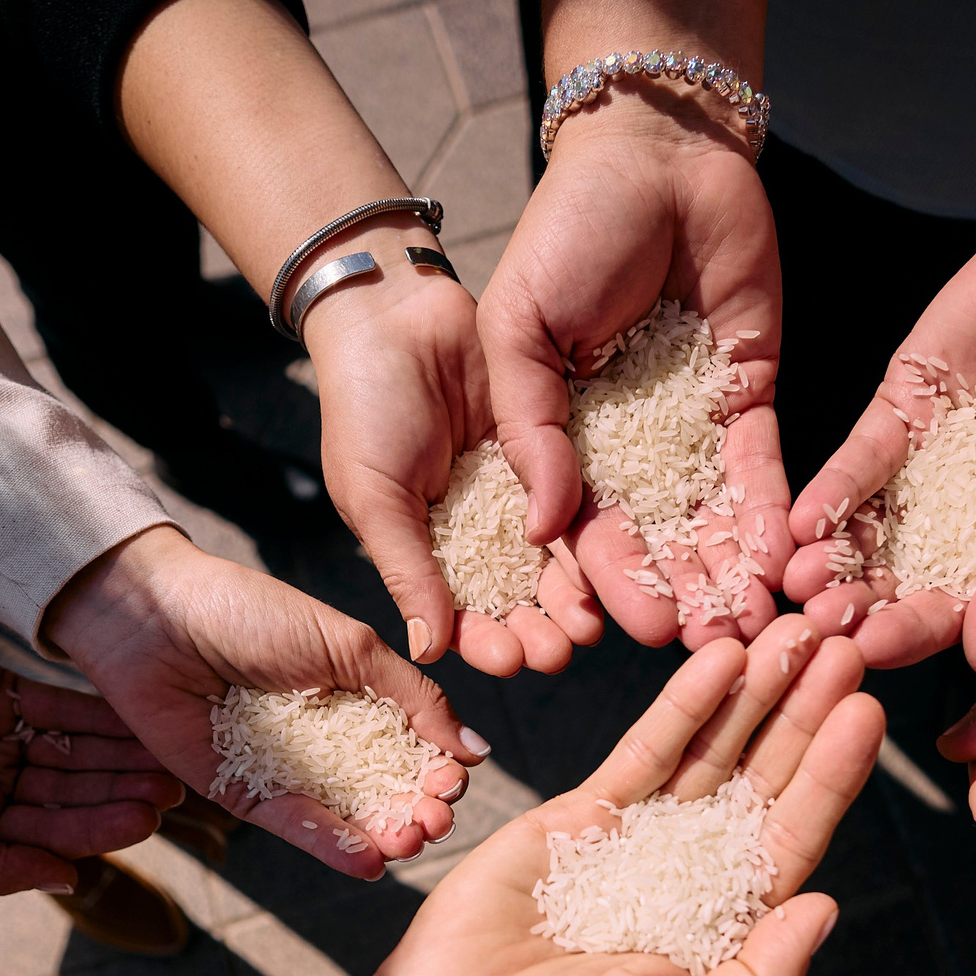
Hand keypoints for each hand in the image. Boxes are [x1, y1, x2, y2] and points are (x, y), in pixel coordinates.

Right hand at [0, 610, 183, 896]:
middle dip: (119, 790)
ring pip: (72, 751)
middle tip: (171, 785)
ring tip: (162, 752)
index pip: (50, 835)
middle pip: (71, 793)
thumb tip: (66, 882)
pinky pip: (53, 705)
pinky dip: (92, 711)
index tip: (146, 819)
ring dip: (116, 753)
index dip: (99, 827)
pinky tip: (131, 713)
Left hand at [42, 528, 487, 877]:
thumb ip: (413, 697)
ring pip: (346, 818)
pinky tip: (370, 859)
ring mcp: (286, 772)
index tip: (453, 782)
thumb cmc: (250, 612)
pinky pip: (293, 826)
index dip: (438, 772)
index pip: (413, 749)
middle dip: (419, 811)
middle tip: (435, 820)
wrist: (156, 615)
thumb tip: (475, 749)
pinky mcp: (242, 795)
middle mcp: (325, 743)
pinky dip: (333, 845)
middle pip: (386, 792)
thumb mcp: (348, 646)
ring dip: (385, 835)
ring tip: (410, 841)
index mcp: (356, 701)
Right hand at [305, 236, 602, 676]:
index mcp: (427, 548)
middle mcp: (477, 530)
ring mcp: (516, 492)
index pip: (461, 613)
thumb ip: (406, 569)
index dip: (486, 641)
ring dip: (571, 595)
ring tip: (591, 624)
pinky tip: (611, 561)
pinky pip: (577, 498)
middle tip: (561, 653)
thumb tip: (428, 652)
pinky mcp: (549, 450)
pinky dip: (592, 534)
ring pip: (551, 558)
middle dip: (537, 630)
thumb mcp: (375, 496)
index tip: (509, 660)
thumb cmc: (364, 408)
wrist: (395, 315)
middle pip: (516, 595)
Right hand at [361, 613, 883, 975]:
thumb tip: (828, 905)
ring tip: (798, 630)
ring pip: (711, 753)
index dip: (832, 776)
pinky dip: (685, 707)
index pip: (791, 839)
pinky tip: (723, 659)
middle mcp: (689, 879)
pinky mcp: (577, 815)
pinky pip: (644, 751)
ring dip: (755, 693)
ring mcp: (635, 840)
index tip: (867, 713)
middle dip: (805, 714)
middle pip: (762, 782)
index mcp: (723, 933)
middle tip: (847, 640)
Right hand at [479, 103, 789, 650]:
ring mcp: (691, 422)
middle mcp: (626, 444)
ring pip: (711, 515)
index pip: (577, 527)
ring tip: (750, 626)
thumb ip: (529, 428)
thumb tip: (539, 528)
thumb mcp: (517, 330)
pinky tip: (784, 557)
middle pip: (652, 536)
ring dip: (728, 571)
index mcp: (558, 435)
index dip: (596, 581)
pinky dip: (772, 512)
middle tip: (701, 649)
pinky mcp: (749, 392)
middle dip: (675, 593)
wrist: (652, 151)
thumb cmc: (566, 231)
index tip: (609, 633)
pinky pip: (762, 465)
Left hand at [785, 186, 975, 675]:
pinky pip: (859, 458)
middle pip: (903, 574)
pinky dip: (833, 490)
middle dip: (859, 602)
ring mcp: (931, 459)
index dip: (916, 631)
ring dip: (834, 557)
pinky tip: (804, 521)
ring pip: (871, 524)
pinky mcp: (902, 403)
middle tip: (818, 626)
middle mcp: (972, 513)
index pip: (961, 607)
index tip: (873, 652)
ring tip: (797, 585)